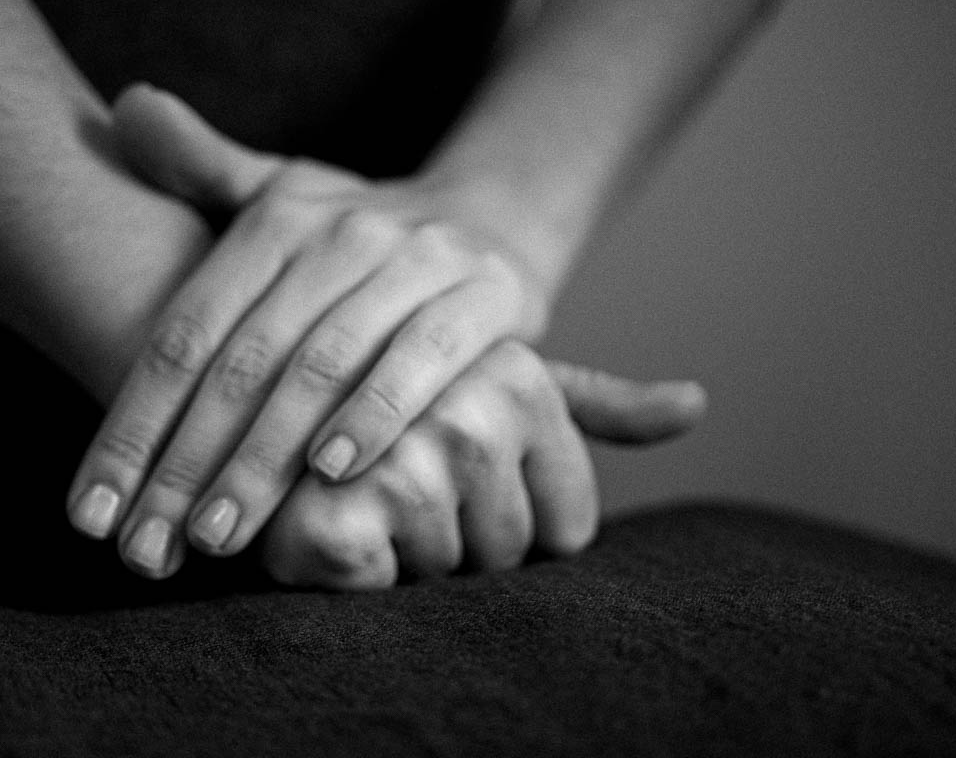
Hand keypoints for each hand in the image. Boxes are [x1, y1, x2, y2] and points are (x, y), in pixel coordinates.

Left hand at [67, 84, 566, 577]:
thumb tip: (126, 106)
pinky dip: (378, 412)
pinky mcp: (484, 297)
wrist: (492, 217)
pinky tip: (334, 471)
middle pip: (243, 361)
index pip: (185, 332)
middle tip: (145, 547)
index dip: (133, 423)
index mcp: (276, 217)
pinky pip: (422, 359)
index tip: (92, 513)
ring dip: (265, 456)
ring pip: (322, 368)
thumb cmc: (359, 235)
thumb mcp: (284, 193)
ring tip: (219, 532)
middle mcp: (341, 233)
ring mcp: (416, 262)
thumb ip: (202, 168)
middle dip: (187, 461)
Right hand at [260, 340, 707, 589]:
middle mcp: (462, 394)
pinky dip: (368, 581)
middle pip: (516, 552)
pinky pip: (401, 584)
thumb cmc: (388, 425)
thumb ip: (593, 406)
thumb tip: (696, 401)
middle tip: (394, 499)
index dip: (510, 535)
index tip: (450, 492)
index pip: (567, 525)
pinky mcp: (337, 501)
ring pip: (461, 571)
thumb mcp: (503, 401)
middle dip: (457, 551)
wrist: (259, 433)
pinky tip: (329, 531)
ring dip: (410, 565)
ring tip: (360, 507)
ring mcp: (396, 441)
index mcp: (511, 369)